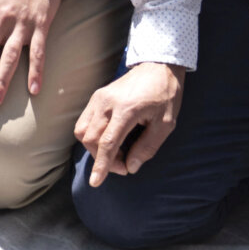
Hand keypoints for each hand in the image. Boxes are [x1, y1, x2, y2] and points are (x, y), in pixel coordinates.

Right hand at [74, 61, 186, 186]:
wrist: (158, 67)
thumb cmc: (165, 96)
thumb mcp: (165, 124)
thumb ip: (147, 147)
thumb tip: (130, 167)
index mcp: (126, 110)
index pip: (107, 142)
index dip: (102, 165)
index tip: (96, 182)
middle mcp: (107, 103)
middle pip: (91, 139)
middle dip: (103, 159)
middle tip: (124, 165)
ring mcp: (98, 98)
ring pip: (83, 130)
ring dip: (95, 148)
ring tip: (117, 152)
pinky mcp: (96, 96)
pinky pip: (85, 121)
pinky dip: (92, 136)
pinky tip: (111, 139)